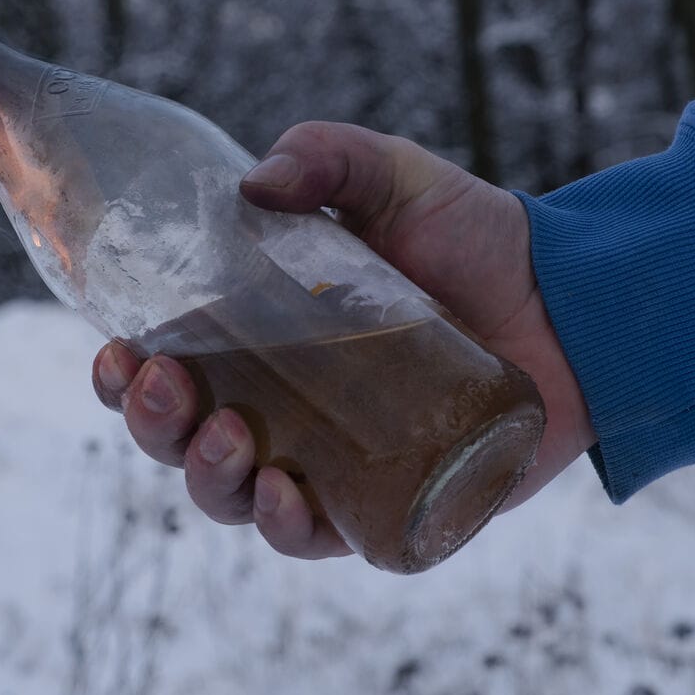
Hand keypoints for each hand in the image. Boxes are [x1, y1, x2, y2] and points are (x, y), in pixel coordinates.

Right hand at [92, 122, 594, 559]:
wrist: (574, 300)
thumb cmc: (476, 239)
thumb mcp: (394, 178)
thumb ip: (326, 156)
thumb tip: (253, 184)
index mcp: (263, 342)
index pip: (169, 370)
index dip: (126, 375)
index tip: (120, 350)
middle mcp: (284, 409)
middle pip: (185, 444)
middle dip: (156, 428)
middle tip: (170, 388)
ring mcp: (331, 461)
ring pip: (236, 499)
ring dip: (210, 480)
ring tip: (232, 436)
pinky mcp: (388, 503)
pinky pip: (320, 538)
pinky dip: (287, 528)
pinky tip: (282, 495)